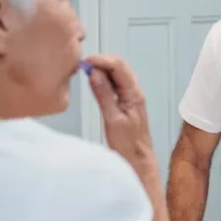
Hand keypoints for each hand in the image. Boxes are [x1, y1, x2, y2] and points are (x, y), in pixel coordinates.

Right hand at [82, 54, 155, 170]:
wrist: (138, 160)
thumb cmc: (128, 145)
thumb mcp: (113, 119)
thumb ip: (104, 95)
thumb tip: (94, 74)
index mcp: (134, 94)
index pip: (119, 67)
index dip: (101, 60)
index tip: (85, 61)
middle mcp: (134, 92)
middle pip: (120, 66)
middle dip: (101, 61)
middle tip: (83, 63)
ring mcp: (130, 97)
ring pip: (117, 74)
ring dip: (102, 68)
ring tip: (86, 69)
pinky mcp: (125, 103)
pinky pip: (115, 84)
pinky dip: (104, 78)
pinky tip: (94, 81)